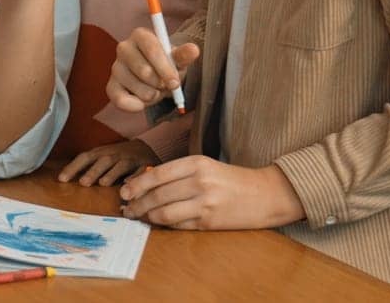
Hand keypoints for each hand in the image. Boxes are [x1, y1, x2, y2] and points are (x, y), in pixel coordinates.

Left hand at [57, 139, 158, 185]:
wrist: (146, 148)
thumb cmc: (118, 157)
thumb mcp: (102, 158)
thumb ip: (87, 167)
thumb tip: (65, 179)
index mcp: (101, 153)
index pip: (85, 157)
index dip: (73, 167)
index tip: (62, 179)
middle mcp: (115, 155)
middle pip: (103, 161)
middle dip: (93, 171)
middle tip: (83, 183)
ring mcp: (130, 159)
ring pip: (121, 165)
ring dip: (111, 174)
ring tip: (103, 183)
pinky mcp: (144, 165)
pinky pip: (140, 171)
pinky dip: (135, 177)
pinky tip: (129, 183)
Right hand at [107, 26, 199, 112]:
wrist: (157, 78)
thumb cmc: (167, 65)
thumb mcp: (177, 59)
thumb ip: (184, 55)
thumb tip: (194, 49)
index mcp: (140, 35)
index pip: (151, 49)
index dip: (165, 68)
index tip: (175, 83)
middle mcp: (124, 48)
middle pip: (143, 70)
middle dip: (160, 83)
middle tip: (166, 86)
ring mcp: (116, 67)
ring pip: (136, 87)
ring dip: (151, 95)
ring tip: (155, 90)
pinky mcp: (111, 85)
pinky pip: (120, 100)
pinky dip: (135, 106)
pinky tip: (142, 103)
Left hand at [118, 155, 303, 229]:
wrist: (266, 194)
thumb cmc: (231, 179)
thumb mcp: (205, 167)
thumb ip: (178, 173)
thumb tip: (145, 183)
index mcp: (197, 164)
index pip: (157, 175)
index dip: (136, 185)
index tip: (124, 192)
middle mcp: (200, 182)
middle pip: (157, 195)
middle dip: (137, 204)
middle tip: (127, 210)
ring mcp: (205, 204)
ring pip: (164, 213)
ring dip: (147, 217)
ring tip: (139, 217)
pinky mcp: (209, 222)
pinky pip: (178, 225)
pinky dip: (164, 225)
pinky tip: (157, 223)